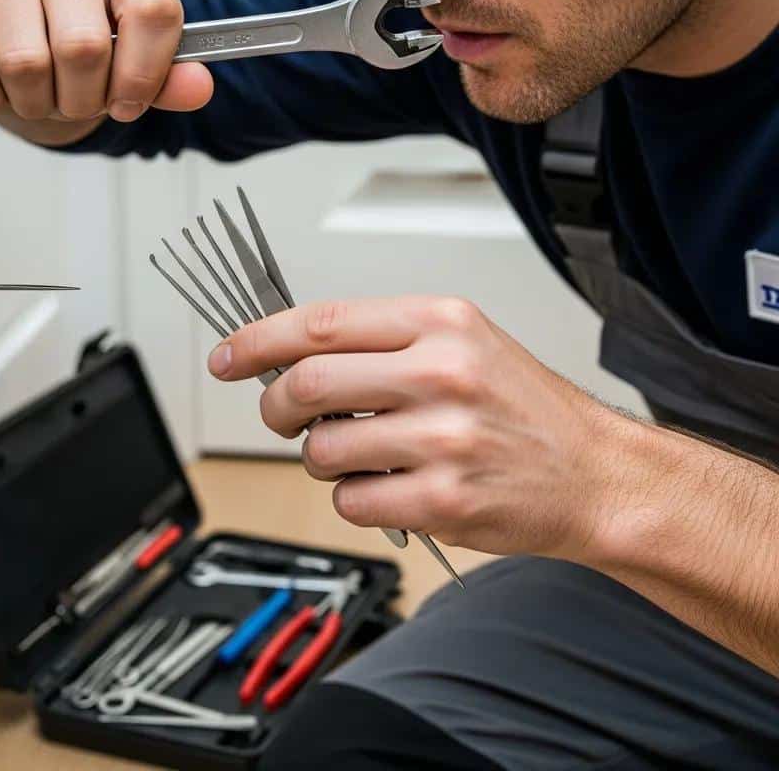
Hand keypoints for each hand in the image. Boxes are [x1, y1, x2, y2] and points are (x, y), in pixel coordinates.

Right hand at [0, 0, 212, 135]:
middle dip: (81, 97)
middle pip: (85, 48)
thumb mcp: (130, 58)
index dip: (142, 76)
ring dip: (33, 100)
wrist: (3, 29)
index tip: (127, 101)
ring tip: (35, 88)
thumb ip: (168, 76)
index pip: (154, 13)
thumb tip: (197, 88)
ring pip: (26, 63)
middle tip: (72, 96)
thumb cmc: (72, 38)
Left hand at [207, 296, 631, 559]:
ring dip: (321, 457)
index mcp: (439, 322)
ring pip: (321, 450)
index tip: (227, 356)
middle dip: (274, 407)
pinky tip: (390, 485)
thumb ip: (381, 342)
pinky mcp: (442, 500)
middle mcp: (440, 372)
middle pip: (307, 385)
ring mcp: (442, 439)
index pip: (319, 323)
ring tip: (361, 454)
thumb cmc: (523, 407)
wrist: (595, 473)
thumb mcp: (462, 342)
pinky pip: (350, 500)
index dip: (257, 340)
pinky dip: (353, 497)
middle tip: (281, 417)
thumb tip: (291, 354)